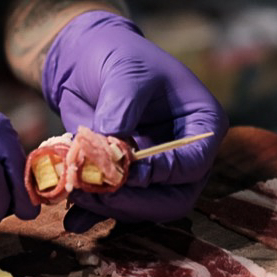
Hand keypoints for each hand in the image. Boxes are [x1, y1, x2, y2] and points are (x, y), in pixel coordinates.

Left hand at [42, 10, 227, 231]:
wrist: (86, 59)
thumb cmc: (118, 56)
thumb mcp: (125, 71)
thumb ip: (122, 107)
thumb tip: (111, 149)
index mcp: (202, 125)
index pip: (193, 164)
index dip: (163, 173)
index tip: (129, 172)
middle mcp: (184, 155)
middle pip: (173, 198)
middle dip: (134, 201)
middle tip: (98, 192)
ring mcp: (155, 171)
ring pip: (143, 208)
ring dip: (109, 207)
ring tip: (76, 192)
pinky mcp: (125, 179)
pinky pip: (116, 206)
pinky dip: (94, 214)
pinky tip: (73, 220)